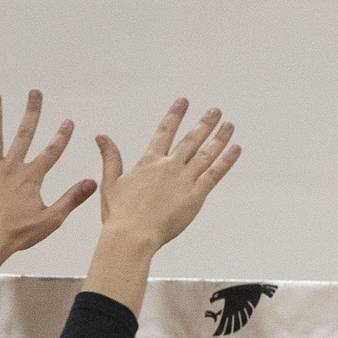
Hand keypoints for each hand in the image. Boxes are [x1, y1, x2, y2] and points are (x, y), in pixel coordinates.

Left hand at [0, 90, 96, 261]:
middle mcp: (11, 168)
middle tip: (35, 92)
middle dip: (31, 112)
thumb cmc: (19, 234)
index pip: (51, 152)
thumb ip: (72, 198)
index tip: (69, 121)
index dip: (62, 136)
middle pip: (23, 134)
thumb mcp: (52, 218)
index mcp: (31, 177)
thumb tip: (92, 182)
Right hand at [96, 99, 239, 250]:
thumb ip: (110, 158)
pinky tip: (236, 148)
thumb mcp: (111, 183)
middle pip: (190, 139)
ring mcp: (183, 180)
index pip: (164, 131)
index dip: (175, 115)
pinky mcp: (195, 196)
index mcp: (148, 162)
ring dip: (219, 138)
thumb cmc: (119, 215)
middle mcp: (168, 166)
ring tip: (229, 125)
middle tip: (216, 110)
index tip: (184, 101)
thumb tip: (101, 136)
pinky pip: (215, 174)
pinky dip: (226, 160)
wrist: (132, 236)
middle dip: (204, 123)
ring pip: (206, 153)